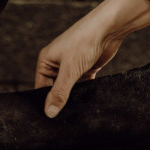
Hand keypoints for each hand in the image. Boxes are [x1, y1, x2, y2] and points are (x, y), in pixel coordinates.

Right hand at [35, 0, 149, 117]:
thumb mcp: (69, 70)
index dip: (44, 102)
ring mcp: (73, 66)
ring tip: (75, 114)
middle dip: (59, 101)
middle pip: (55, 89)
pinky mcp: (87, 68)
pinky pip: (83, 85)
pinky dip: (85, 93)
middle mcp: (58, 64)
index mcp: (46, 61)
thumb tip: (49, 112)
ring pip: (70, 89)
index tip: (49, 119)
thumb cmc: (84, 42)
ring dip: (73, 98)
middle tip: (63, 120)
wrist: (108, 29)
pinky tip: (87, 104)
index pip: (41, 87)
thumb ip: (59, 92)